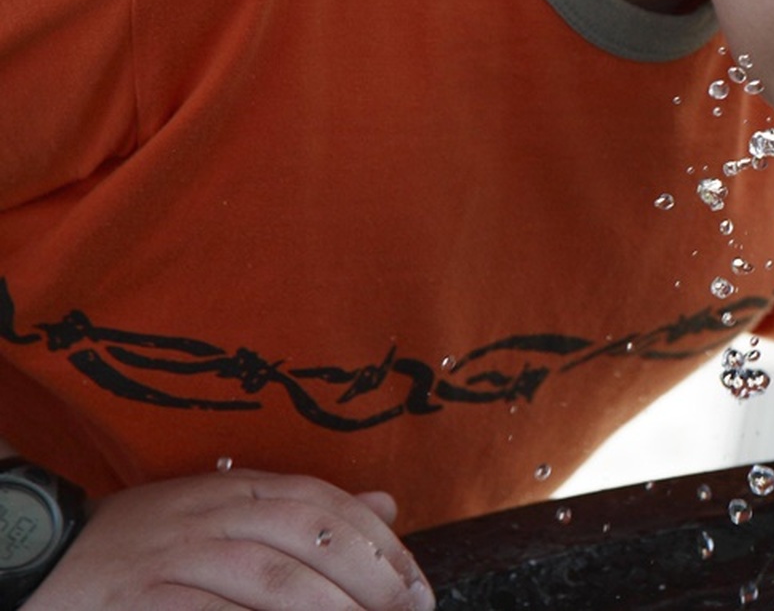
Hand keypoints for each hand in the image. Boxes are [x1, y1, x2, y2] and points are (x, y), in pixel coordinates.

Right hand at [25, 469, 433, 610]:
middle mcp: (210, 513)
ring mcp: (176, 556)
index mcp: (236, 487)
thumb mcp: (225, 510)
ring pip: (271, 578)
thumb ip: (302, 509)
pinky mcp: (144, 599)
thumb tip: (386, 507)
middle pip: (309, 536)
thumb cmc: (147, 545)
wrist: (44, 560)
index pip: (325, 503)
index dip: (379, 544)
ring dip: (330, 608)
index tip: (418, 584)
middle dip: (370, 577)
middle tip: (409, 610)